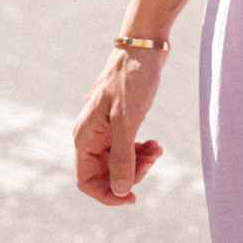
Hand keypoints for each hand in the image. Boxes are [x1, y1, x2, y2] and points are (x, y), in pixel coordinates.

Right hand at [73, 48, 165, 205]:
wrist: (144, 45)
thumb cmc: (132, 78)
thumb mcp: (127, 120)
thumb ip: (122, 157)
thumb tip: (121, 191)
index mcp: (85, 136)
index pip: (87, 181)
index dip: (108, 194)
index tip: (133, 196)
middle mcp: (91, 134)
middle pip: (104, 174)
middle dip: (129, 174)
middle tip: (153, 159)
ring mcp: (105, 128)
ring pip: (117, 162)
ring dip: (138, 163)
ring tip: (157, 149)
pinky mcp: (119, 121)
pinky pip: (126, 148)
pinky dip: (141, 150)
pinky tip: (155, 144)